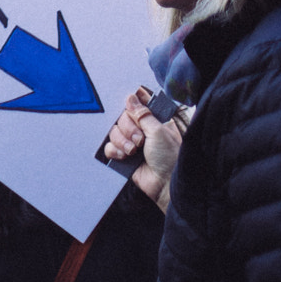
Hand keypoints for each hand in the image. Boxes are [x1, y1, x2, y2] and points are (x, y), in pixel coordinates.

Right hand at [104, 90, 182, 210]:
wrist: (166, 184)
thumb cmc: (170, 157)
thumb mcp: (159, 131)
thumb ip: (142, 114)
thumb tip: (131, 97)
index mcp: (153, 118)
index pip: (138, 103)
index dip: (132, 103)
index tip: (130, 107)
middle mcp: (141, 128)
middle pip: (122, 117)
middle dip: (128, 128)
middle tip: (140, 139)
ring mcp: (131, 142)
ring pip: (114, 131)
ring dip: (122, 141)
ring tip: (134, 151)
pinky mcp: (123, 156)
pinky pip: (109, 147)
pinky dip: (115, 150)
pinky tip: (125, 156)